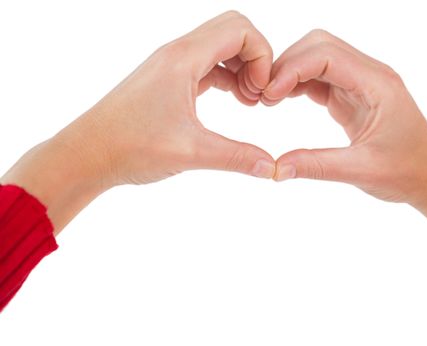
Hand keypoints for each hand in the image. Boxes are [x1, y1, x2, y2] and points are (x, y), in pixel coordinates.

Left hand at [1, 11, 275, 232]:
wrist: (86, 154)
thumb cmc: (129, 147)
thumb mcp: (190, 153)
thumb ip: (236, 157)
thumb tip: (272, 167)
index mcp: (182, 59)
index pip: (239, 30)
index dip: (262, 56)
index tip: (262, 94)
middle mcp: (177, 53)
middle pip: (232, 30)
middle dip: (256, 57)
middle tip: (259, 95)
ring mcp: (171, 65)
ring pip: (219, 46)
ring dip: (242, 67)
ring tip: (249, 101)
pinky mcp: (168, 79)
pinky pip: (207, 64)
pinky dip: (227, 76)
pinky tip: (233, 101)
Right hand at [262, 29, 426, 248]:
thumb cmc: (407, 172)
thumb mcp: (362, 171)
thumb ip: (317, 166)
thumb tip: (275, 168)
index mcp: (378, 85)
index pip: (327, 55)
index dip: (292, 69)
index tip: (268, 95)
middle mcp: (370, 75)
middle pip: (319, 46)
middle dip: (287, 64)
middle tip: (263, 95)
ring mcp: (360, 83)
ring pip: (317, 58)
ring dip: (290, 72)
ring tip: (267, 98)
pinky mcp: (352, 95)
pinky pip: (320, 78)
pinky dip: (297, 84)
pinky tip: (281, 100)